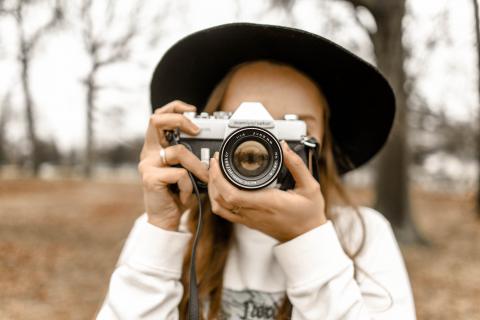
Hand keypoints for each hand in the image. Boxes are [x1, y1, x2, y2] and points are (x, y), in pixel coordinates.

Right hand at [138, 100, 208, 230]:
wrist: (165, 219)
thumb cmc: (178, 193)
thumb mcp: (186, 170)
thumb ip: (191, 155)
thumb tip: (213, 142)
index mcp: (156, 147)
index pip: (159, 116)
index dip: (174, 107)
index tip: (193, 110)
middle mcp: (148, 152)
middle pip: (156, 121)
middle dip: (179, 120)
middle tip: (197, 130)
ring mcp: (147, 165)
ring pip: (178, 152)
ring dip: (197, 167)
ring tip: (203, 180)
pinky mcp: (150, 178)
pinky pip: (180, 174)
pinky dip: (190, 185)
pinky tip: (186, 196)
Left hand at [208, 140, 326, 242]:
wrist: (307, 236)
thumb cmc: (309, 214)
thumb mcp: (310, 187)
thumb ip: (297, 165)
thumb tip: (285, 147)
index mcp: (267, 203)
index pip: (232, 194)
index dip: (219, 177)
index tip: (218, 161)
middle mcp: (254, 213)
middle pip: (220, 199)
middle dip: (212, 178)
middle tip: (215, 161)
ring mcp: (249, 219)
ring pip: (219, 207)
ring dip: (212, 189)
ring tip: (215, 172)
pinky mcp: (248, 222)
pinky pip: (225, 213)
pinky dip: (217, 200)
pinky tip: (221, 188)